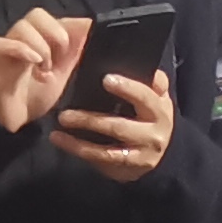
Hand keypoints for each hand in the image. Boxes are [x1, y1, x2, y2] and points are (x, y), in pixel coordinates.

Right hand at [0, 11, 90, 133]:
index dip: (70, 28)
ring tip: (45, 70)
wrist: (15, 120)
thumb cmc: (37, 94)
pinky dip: (21, 50)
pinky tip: (34, 64)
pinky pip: (1, 43)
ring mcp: (7, 46)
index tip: (81, 44)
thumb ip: (76, 50)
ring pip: (21, 27)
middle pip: (37, 14)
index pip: (56, 18)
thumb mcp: (64, 72)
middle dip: (55, 33)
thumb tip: (90, 24)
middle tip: (61, 56)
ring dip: (40, 47)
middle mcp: (23, 38)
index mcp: (41, 39)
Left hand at [49, 68, 173, 182]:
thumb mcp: (154, 97)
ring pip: (107, 147)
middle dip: (92, 119)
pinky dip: (78, 148)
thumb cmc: (149, 116)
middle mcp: (154, 131)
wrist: (161, 153)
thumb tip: (126, 55)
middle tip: (65, 112)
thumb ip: (147, 81)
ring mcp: (142, 152)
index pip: (146, 95)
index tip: (105, 79)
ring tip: (61, 122)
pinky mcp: (129, 167)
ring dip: (81, 136)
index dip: (128, 88)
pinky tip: (60, 140)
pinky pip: (102, 158)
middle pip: (120, 125)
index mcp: (159, 107)